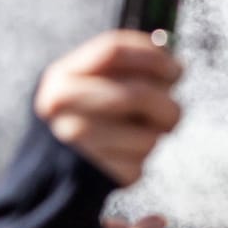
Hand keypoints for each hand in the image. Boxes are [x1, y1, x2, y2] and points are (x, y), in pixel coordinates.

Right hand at [34, 31, 183, 185]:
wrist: (50, 168)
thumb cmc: (83, 117)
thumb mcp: (88, 83)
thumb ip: (125, 68)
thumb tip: (177, 66)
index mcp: (62, 77)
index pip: (114, 52)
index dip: (153, 57)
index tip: (175, 69)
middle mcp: (63, 107)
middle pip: (137, 95)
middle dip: (166, 103)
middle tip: (172, 110)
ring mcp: (76, 142)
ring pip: (148, 136)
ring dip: (155, 135)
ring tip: (140, 133)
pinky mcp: (96, 175)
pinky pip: (140, 163)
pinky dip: (142, 157)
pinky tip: (126, 153)